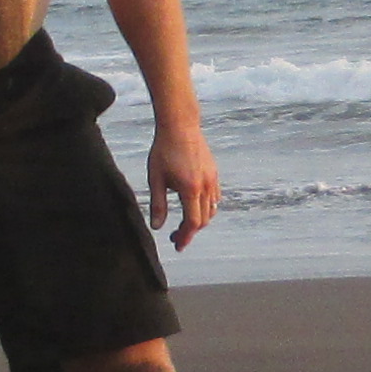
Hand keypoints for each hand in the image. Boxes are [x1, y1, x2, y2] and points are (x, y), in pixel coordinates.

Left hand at [145, 121, 222, 251]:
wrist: (180, 125)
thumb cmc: (164, 150)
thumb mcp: (156, 179)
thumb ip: (157, 204)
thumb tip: (156, 227)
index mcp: (190, 190)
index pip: (192, 223)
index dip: (185, 237)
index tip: (177, 245)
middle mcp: (205, 186)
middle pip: (203, 219)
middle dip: (190, 232)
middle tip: (175, 236)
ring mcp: (212, 179)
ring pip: (211, 209)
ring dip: (199, 220)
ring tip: (184, 223)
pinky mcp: (213, 172)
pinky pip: (214, 197)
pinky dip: (206, 207)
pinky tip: (194, 205)